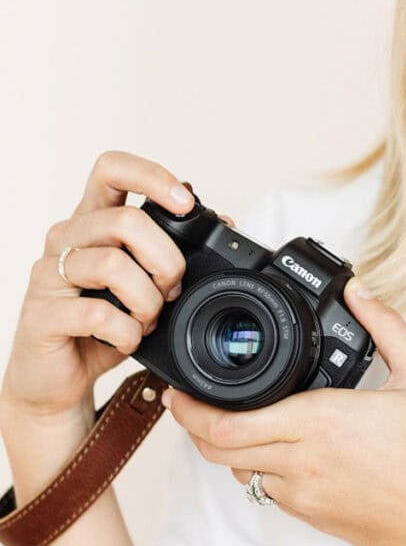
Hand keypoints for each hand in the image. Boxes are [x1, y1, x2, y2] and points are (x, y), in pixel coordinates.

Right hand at [1, 150, 193, 420]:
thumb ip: (177, 247)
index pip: (111, 169)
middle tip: (171, 289)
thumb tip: (226, 220)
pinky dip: (127, 332)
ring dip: (147, 300)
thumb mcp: (149, 279)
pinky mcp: (39, 314)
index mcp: (94, 219)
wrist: (62, 377)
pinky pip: (97, 314)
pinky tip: (127, 339)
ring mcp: (48, 273)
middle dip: (167, 260)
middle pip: (127, 221)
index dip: (151, 176)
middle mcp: (67, 237)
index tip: (186, 204)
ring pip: (112, 264)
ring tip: (148, 319)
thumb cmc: (106, 320)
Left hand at [164, 278, 405, 545]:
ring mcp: (306, 497)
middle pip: (219, 450)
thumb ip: (386, 325)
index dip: (192, 408)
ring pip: (239, 472)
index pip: (230, 424)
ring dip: (224, 445)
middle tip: (186, 397)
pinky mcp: (316, 518)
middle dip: (193, 424)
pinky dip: (257, 465)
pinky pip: (268, 490)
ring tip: (229, 414)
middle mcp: (305, 464)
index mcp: (324, 422)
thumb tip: (359, 291)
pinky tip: (278, 442)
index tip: (180, 386)